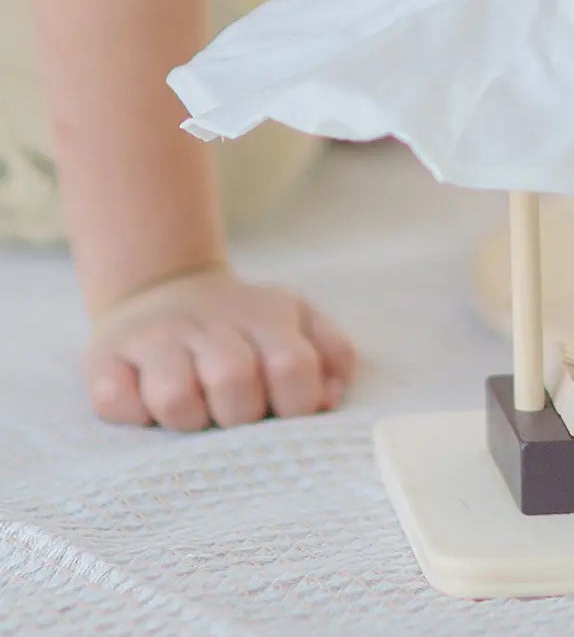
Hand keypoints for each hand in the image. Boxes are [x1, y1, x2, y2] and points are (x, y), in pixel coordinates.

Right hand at [83, 266, 355, 430]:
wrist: (164, 289)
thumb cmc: (244, 327)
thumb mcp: (298, 321)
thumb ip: (332, 355)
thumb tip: (330, 399)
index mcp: (265, 317)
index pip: (293, 368)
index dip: (296, 405)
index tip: (284, 413)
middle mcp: (209, 324)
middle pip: (234, 384)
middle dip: (240, 416)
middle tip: (234, 414)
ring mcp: (155, 340)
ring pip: (176, 400)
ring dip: (189, 421)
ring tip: (195, 410)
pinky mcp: (105, 360)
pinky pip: (116, 404)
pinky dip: (133, 415)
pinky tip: (147, 402)